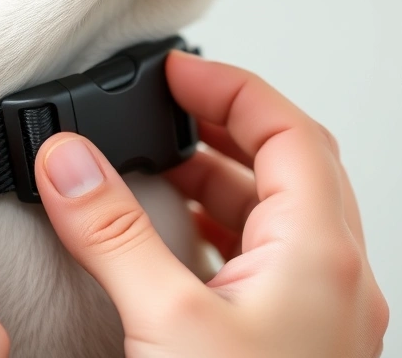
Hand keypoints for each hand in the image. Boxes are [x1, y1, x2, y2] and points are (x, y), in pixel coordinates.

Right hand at [35, 51, 386, 357]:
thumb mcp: (164, 323)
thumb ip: (113, 233)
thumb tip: (71, 162)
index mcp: (319, 256)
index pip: (289, 131)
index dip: (231, 88)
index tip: (177, 71)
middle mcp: (330, 278)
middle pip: (291, 165)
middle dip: (226, 125)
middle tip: (168, 106)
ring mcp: (314, 313)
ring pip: (277, 214)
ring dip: (222, 178)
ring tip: (161, 164)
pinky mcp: (286, 342)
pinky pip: (260, 259)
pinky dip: (217, 229)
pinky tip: (174, 238)